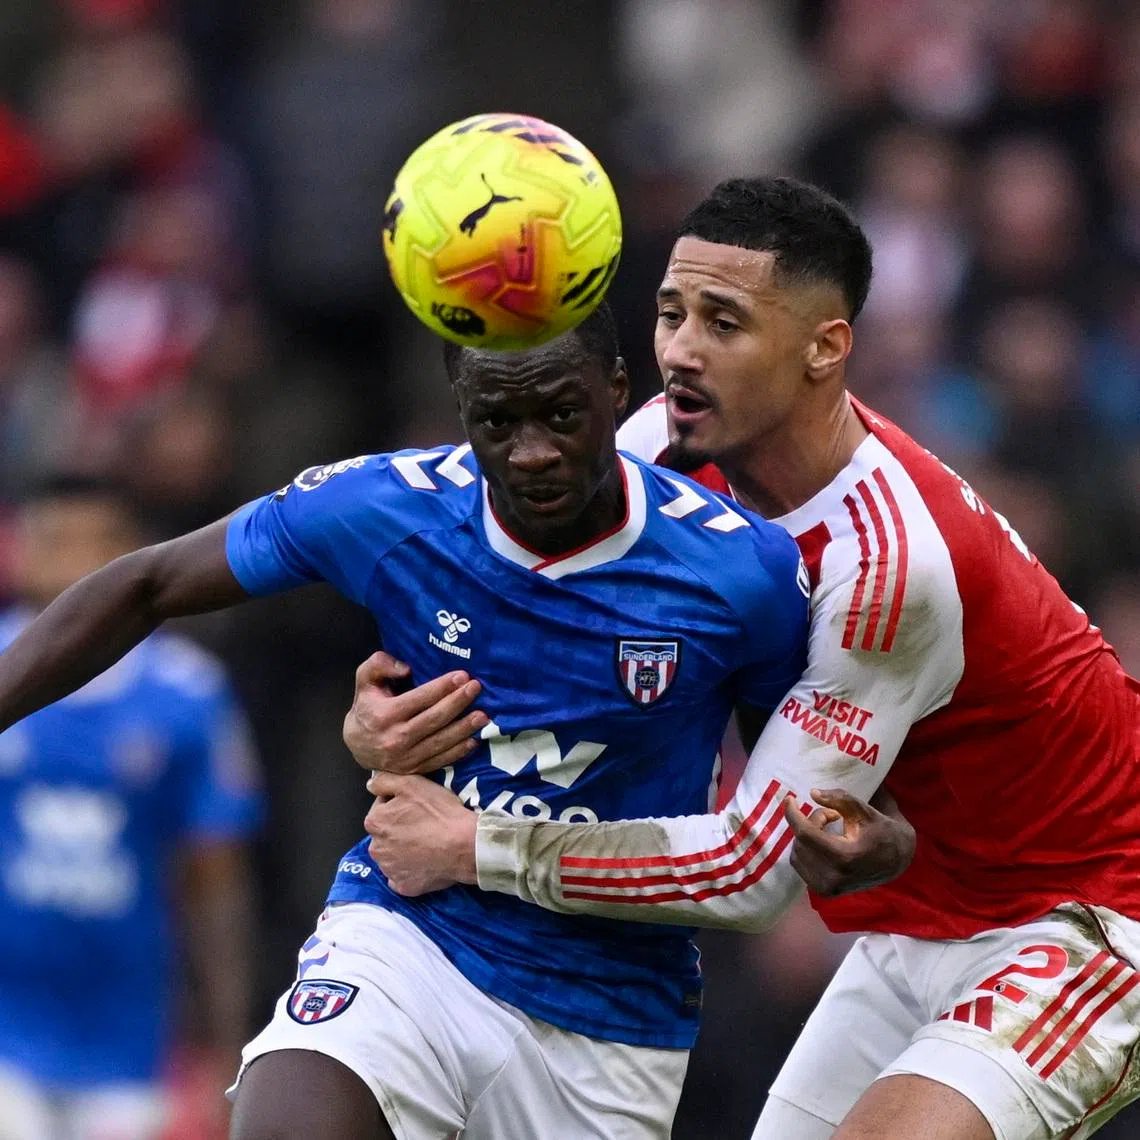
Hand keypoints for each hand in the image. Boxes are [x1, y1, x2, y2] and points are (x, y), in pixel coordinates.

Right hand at [343, 651, 487, 774]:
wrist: (356, 745)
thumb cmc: (367, 706)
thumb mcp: (365, 680)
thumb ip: (379, 665)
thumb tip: (405, 668)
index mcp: (384, 715)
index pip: (419, 699)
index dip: (442, 687)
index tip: (462, 675)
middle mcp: (395, 738)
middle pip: (434, 719)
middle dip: (458, 703)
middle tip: (476, 688)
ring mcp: (406, 758)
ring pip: (441, 742)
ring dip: (464, 728)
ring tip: (483, 715)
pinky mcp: (414, 770)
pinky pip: (440, 761)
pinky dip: (459, 752)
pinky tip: (474, 740)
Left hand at [364, 771, 477, 894]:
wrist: (465, 846)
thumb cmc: (439, 813)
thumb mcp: (412, 784)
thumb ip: (384, 781)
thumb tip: (371, 784)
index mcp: (375, 822)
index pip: (381, 807)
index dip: (399, 803)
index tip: (416, 805)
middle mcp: (376, 848)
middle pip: (385, 833)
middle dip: (398, 827)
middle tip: (423, 823)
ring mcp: (389, 870)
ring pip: (392, 855)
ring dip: (402, 849)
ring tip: (426, 842)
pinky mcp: (403, 886)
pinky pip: (401, 876)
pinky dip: (409, 870)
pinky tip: (424, 861)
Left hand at [784, 786, 915, 897]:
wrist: (898, 861)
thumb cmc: (882, 831)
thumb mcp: (865, 811)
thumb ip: (840, 799)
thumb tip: (812, 793)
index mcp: (845, 857)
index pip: (805, 833)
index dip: (793, 814)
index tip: (789, 799)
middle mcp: (834, 877)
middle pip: (802, 840)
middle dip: (811, 821)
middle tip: (832, 815)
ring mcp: (828, 888)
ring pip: (797, 853)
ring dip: (808, 835)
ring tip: (830, 829)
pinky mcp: (824, 892)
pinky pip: (800, 865)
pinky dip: (806, 849)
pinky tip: (823, 843)